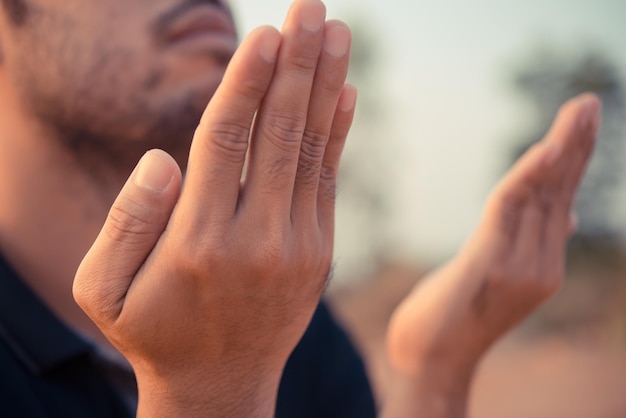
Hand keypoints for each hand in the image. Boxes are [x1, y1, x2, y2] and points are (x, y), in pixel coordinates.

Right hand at [73, 1, 354, 415]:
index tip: (267, 33)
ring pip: (311, 150)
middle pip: (279, 133)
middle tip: (311, 7)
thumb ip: (127, 220)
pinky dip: (337, 133)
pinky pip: (329, 181)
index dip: (247, 82)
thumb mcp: (106, 288)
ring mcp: (296, 247)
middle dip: (297, 63)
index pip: (226, 142)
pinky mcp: (318, 254)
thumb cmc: (154, 331)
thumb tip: (165, 157)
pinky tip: (344, 92)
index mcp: (197, 241)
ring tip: (338, 33)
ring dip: (326, 86)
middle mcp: (255, 239)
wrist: (221, 386)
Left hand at [384, 94, 600, 416]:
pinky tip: (546, 150)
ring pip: (543, 196)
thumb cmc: (451, 317)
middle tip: (588, 102)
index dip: (570, 161)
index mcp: (540, 264)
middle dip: (575, 145)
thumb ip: (525, 244)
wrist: (429, 362)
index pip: (558, 202)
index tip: (580, 122)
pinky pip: (512, 211)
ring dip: (562, 149)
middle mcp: (540, 266)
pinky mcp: (492, 267)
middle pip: (559, 194)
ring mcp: (521, 268)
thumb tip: (566, 217)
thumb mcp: (491, 275)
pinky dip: (530, 177)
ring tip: (579, 111)